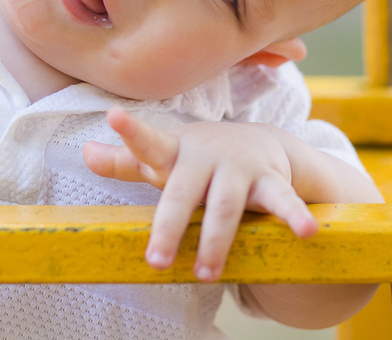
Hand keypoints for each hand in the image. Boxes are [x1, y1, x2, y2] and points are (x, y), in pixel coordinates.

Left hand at [82, 107, 316, 281]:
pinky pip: (284, 201)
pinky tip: (306, 232)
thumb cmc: (199, 159)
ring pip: (226, 206)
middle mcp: (207, 156)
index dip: (131, 133)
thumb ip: (128, 161)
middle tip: (156, 261)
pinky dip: (295, 216)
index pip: (150, 143)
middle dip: (170, 226)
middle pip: (184, 192)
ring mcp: (241, 168)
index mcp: (178, 151)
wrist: (263, 142)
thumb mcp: (166, 159)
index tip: (114, 116)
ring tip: (207, 275)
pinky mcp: (272, 181)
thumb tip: (85, 152)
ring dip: (216, 241)